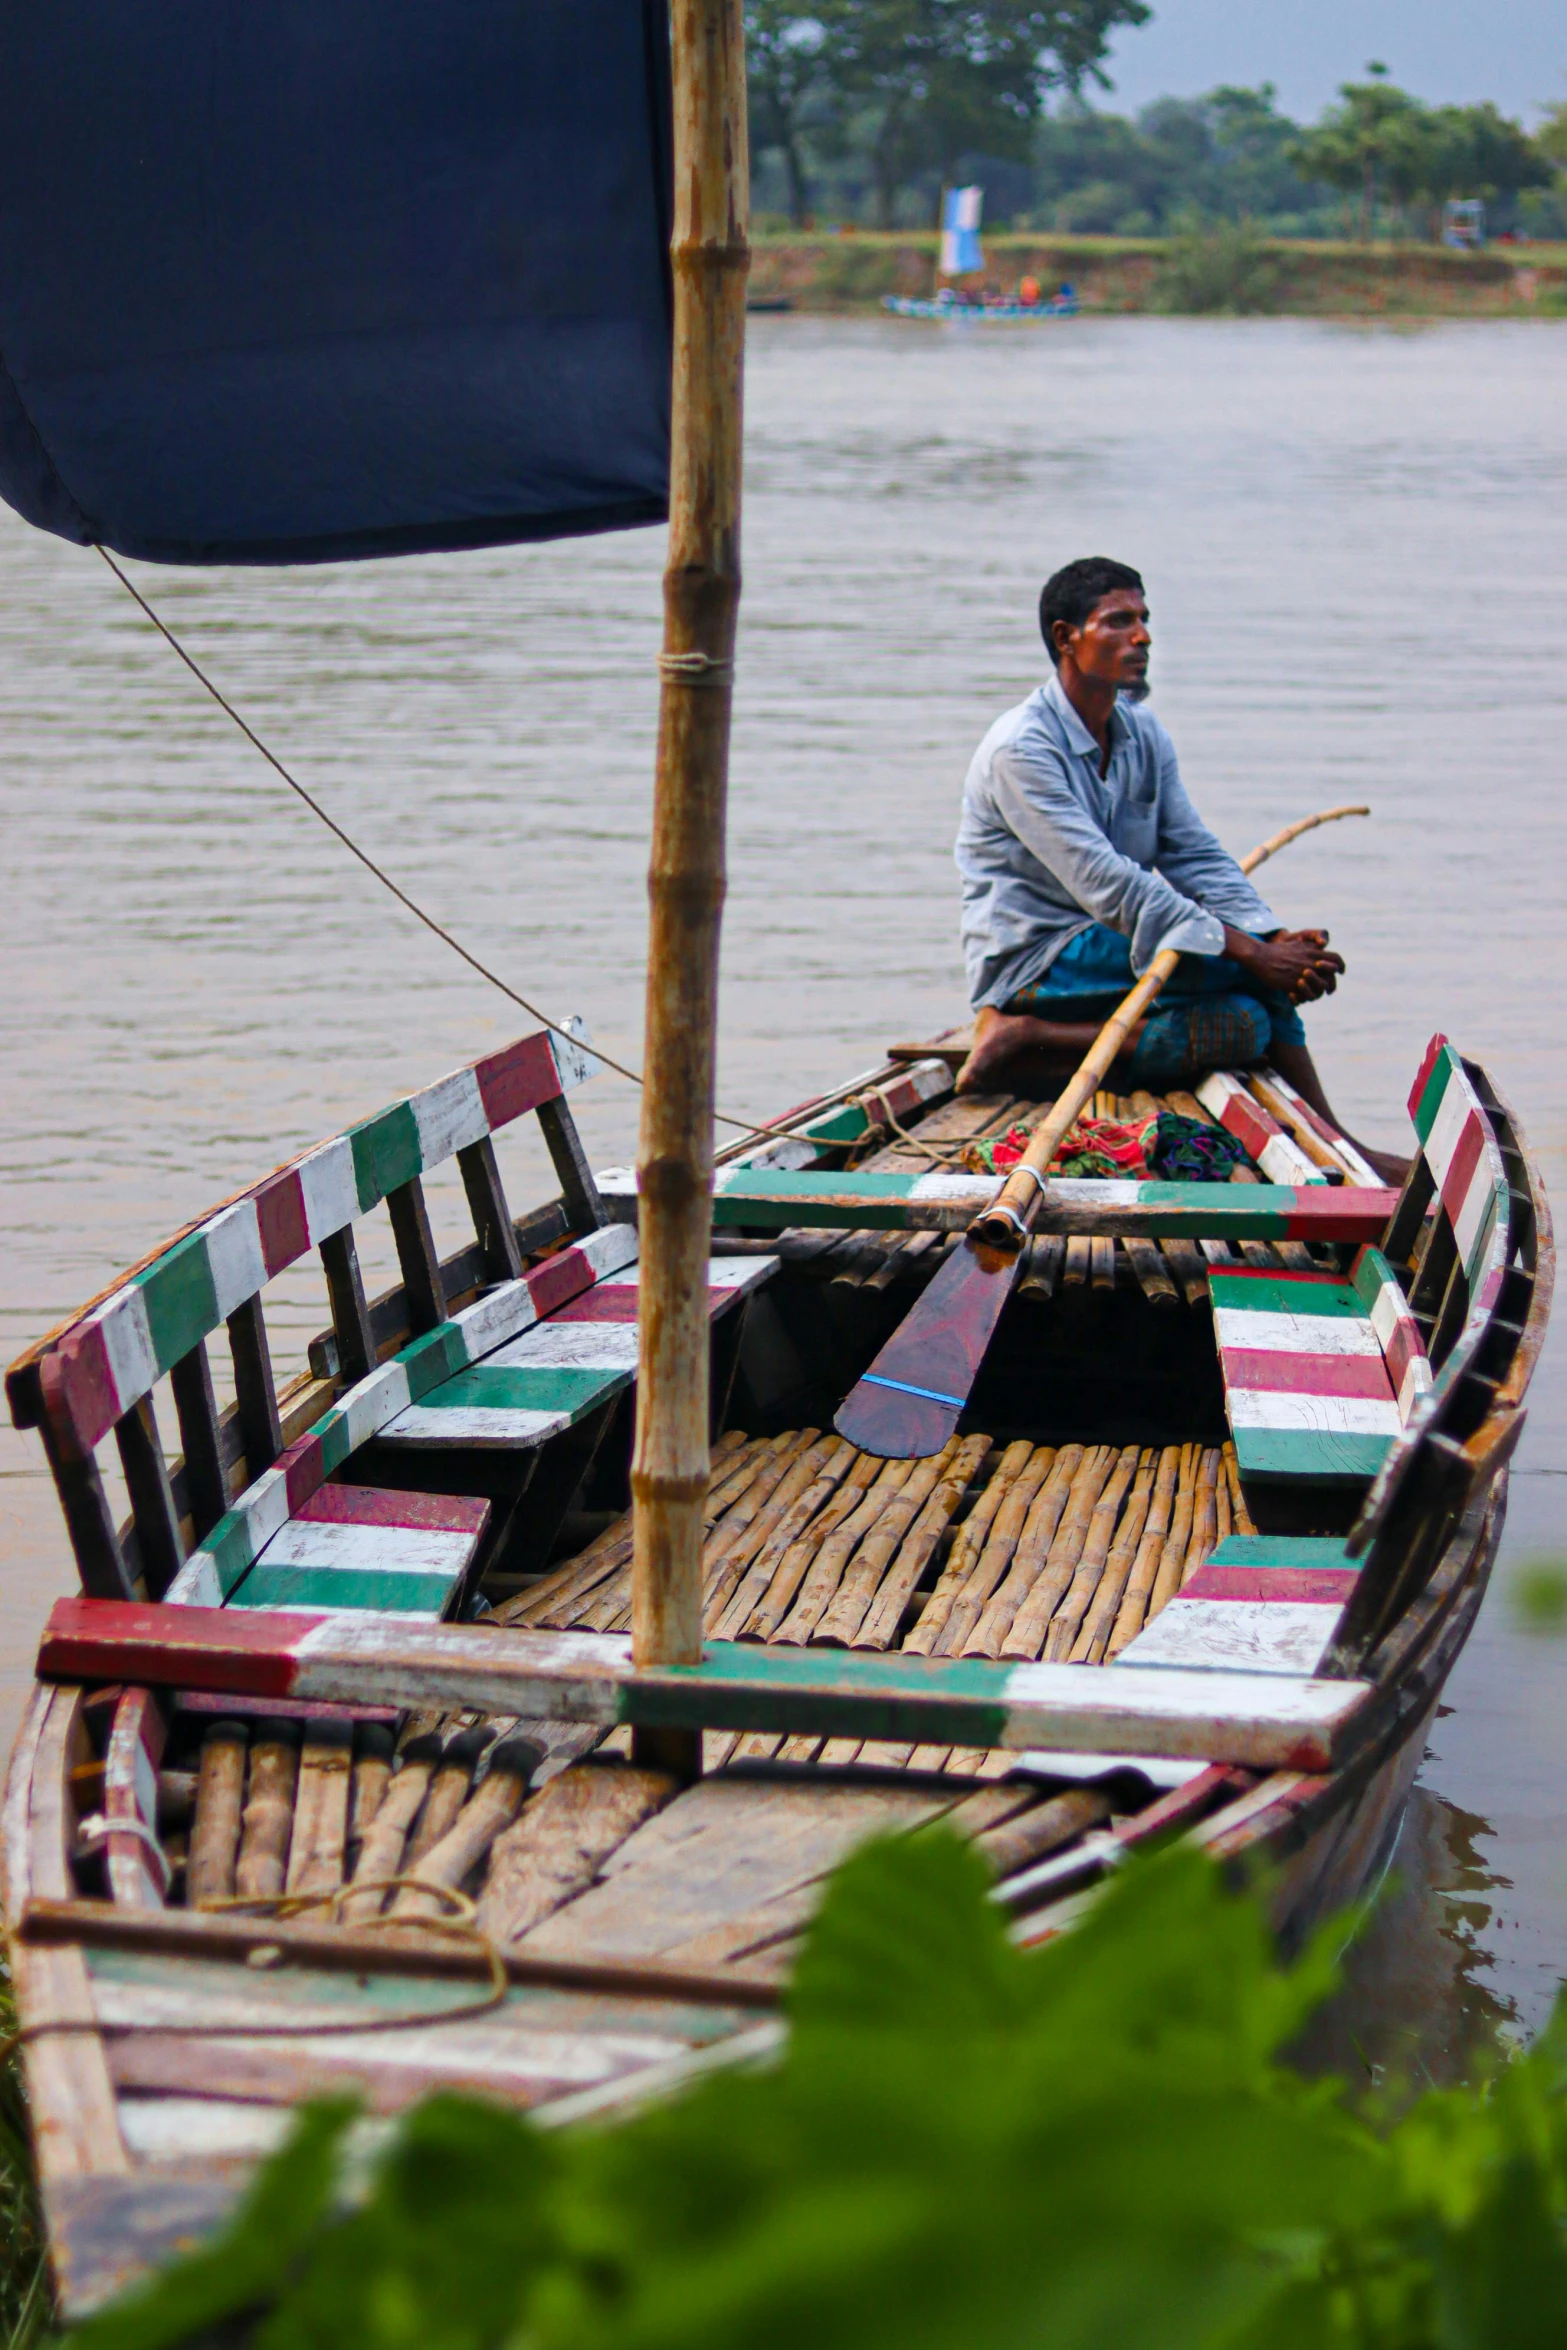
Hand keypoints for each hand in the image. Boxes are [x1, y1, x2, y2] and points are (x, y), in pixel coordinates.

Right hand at [1225, 926, 1344, 1003]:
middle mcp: (1311, 962)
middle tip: (1330, 991)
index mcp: (1313, 952)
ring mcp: (1302, 974)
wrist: (1260, 956)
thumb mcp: (1297, 944)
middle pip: (1331, 975)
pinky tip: (1299, 996)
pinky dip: (1304, 997)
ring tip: (1313, 994)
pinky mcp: (1293, 984)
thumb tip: (1320, 945)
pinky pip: (1305, 994)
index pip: (1335, 959)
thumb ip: (1310, 947)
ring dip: (1318, 991)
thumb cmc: (1278, 950)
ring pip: (1320, 987)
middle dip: (1332, 984)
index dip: (1341, 966)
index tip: (1341, 972)